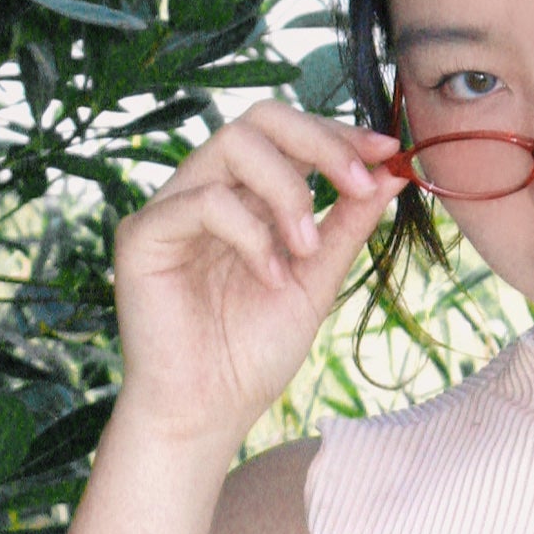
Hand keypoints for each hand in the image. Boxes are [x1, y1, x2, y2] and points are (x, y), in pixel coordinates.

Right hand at [111, 99, 408, 449]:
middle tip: (357, 184)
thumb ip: (345, 227)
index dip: (338, 134)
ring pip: (232, 145)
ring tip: (306, 249)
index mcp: (247, 199)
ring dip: (287, 190)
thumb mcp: (316, 283)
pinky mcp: (144, 234)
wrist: (208, 414)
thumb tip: (390, 172)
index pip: (288, 136)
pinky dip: (250, 233)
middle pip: (259, 119)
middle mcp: (208, 191)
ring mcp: (172, 209)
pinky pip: (203, 200)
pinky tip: (270, 276)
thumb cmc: (253, 356)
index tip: (387, 152)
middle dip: (318, 142)